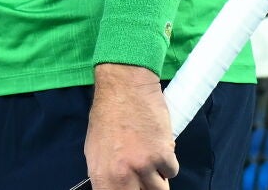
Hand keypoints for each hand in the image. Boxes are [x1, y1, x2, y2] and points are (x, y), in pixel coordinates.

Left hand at [84, 63, 176, 189]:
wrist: (125, 86)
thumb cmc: (108, 114)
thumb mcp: (95, 149)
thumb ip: (106, 174)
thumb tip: (116, 188)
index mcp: (101, 174)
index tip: (134, 189)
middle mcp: (122, 174)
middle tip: (146, 180)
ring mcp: (144, 165)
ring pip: (159, 189)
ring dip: (158, 176)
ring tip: (150, 158)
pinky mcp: (164, 155)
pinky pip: (172, 171)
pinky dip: (168, 162)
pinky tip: (158, 145)